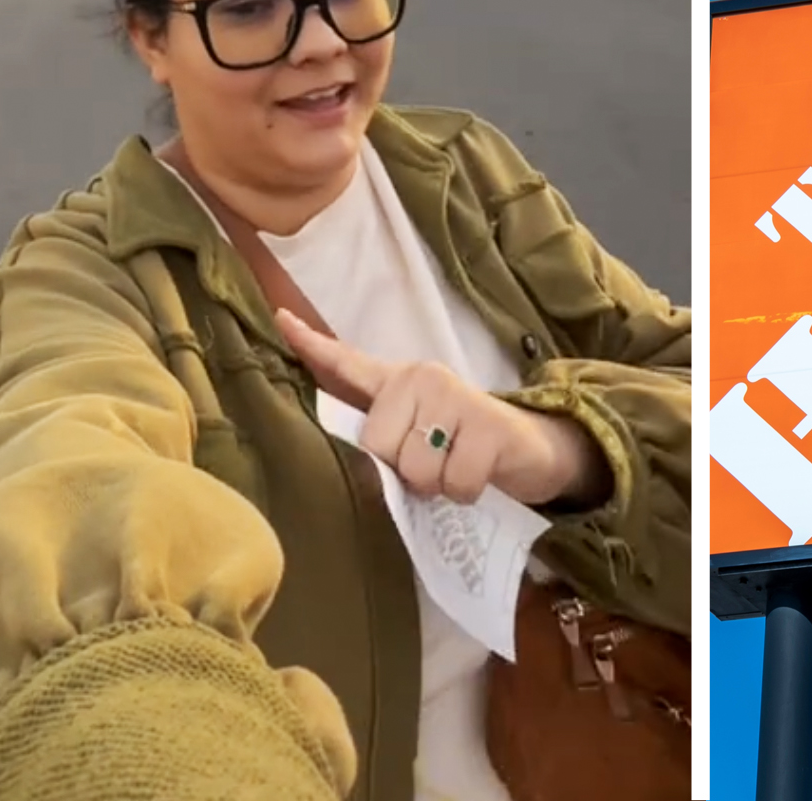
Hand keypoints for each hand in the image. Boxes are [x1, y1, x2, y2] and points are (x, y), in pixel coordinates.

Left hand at [276, 310, 606, 505]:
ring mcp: (455, 396)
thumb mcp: (417, 441)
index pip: (348, 363)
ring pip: (417, 468)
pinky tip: (480, 476)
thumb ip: (384, 443)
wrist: (532, 450)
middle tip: (434, 466)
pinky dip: (466, 492)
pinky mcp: (488, 423)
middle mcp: (422, 378)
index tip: (279, 319)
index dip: (312, 345)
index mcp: (398, 383)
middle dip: (405, 471)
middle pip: (379, 445)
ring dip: (438, 486)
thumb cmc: (463, 449)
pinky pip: (455, 480)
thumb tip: (358, 466)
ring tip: (457, 470)